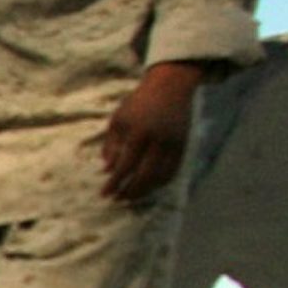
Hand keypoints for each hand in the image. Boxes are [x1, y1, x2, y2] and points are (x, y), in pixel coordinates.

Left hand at [99, 62, 209, 202]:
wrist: (169, 88)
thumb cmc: (138, 104)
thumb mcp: (118, 120)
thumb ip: (111, 145)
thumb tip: (107, 170)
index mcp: (139, 132)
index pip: (125, 165)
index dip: (114, 182)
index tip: (104, 194)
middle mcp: (158, 140)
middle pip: (145, 175)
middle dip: (129, 191)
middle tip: (117, 199)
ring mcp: (173, 144)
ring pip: (160, 176)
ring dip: (144, 191)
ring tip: (130, 197)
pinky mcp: (183, 146)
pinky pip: (172, 171)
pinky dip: (159, 183)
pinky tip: (147, 187)